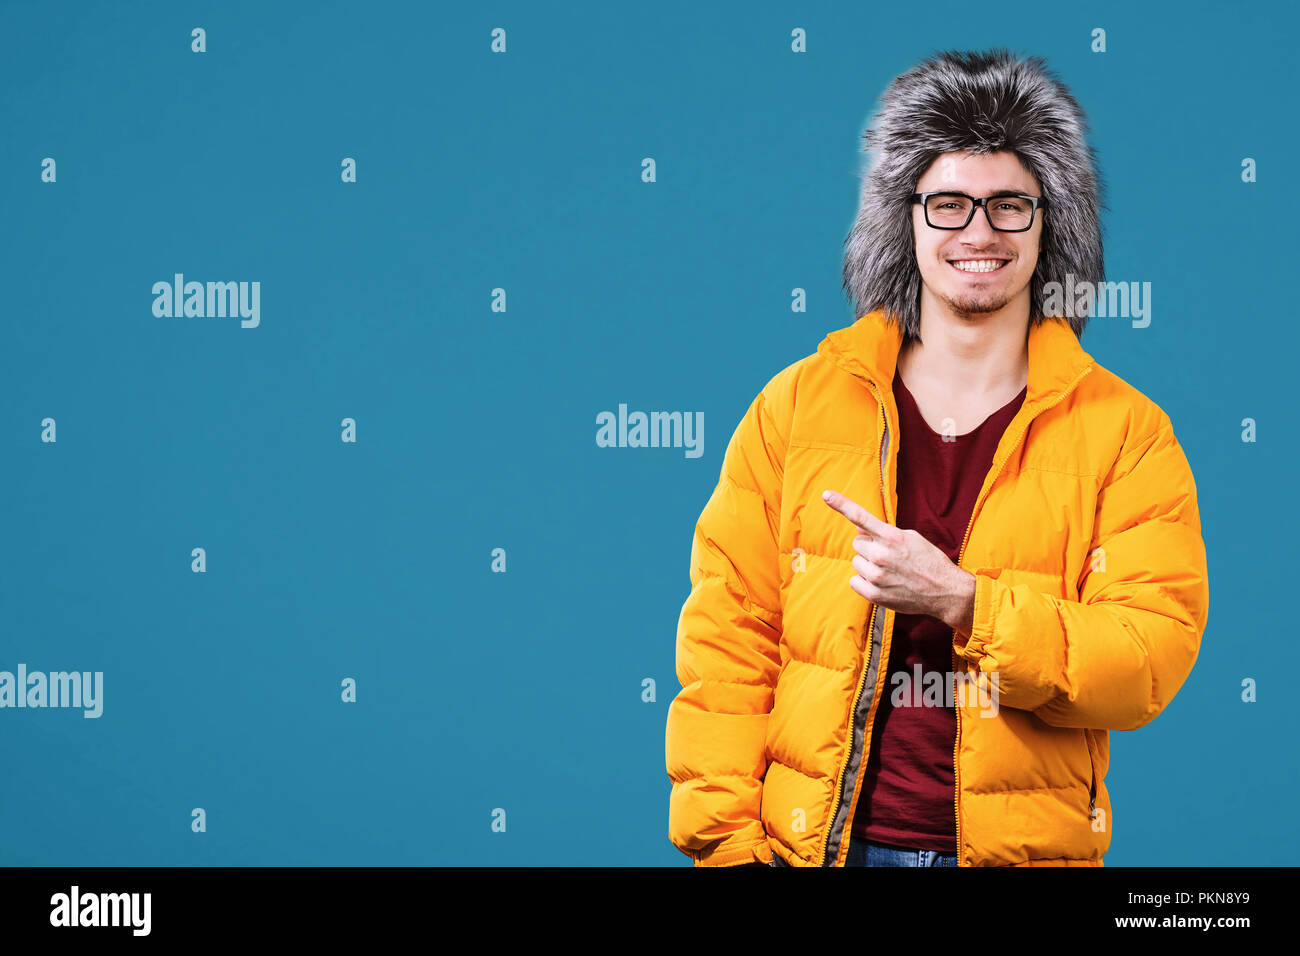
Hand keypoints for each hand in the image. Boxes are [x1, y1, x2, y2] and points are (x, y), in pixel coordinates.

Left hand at [821, 489, 974, 633]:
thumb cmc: (929, 561)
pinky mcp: (874, 594)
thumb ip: (884, 532)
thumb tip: (859, 526)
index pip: (860, 517)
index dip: (841, 504)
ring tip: (890, 570)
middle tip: (890, 555)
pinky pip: (855, 581)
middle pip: (858, 543)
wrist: (945, 591)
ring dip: (868, 564)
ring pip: (856, 562)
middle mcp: (881, 555)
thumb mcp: (911, 538)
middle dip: (870, 546)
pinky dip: (865, 581)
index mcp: (892, 537)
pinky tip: (883, 583)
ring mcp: (877, 576)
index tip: (826, 495)